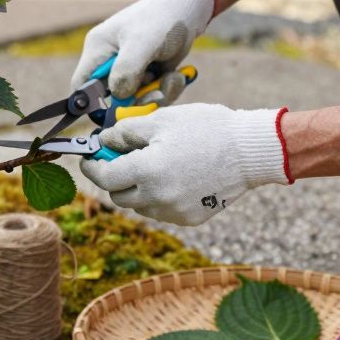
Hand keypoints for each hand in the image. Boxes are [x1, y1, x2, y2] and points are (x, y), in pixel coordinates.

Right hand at [71, 0, 213, 100]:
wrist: (188, 9)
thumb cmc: (161, 19)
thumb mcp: (142, 43)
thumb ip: (126, 70)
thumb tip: (118, 97)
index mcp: (98, 50)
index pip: (81, 86)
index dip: (93, 104)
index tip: (116, 112)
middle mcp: (110, 61)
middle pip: (112, 99)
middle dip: (136, 101)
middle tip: (156, 94)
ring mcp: (130, 69)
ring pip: (135, 100)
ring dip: (155, 95)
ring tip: (171, 79)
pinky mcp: (148, 74)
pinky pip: (152, 94)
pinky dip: (165, 90)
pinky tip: (176, 75)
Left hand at [80, 104, 290, 225]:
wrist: (249, 151)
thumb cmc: (207, 129)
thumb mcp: (161, 120)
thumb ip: (125, 133)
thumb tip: (102, 142)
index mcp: (147, 171)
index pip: (104, 177)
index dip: (92, 166)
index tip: (89, 158)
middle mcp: (157, 197)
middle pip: (118, 195)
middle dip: (114, 177)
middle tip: (121, 158)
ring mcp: (174, 211)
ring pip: (139, 205)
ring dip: (137, 188)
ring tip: (153, 165)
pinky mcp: (189, 219)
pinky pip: (162, 210)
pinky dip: (158, 196)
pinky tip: (173, 176)